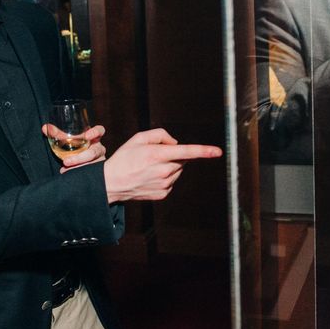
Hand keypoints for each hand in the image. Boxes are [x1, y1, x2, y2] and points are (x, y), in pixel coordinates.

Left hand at [42, 123, 106, 171]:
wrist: (77, 161)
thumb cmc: (74, 146)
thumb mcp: (67, 139)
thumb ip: (57, 133)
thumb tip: (44, 127)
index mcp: (93, 137)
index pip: (100, 131)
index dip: (96, 132)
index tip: (87, 136)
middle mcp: (98, 148)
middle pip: (94, 152)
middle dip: (80, 158)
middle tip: (66, 161)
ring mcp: (99, 160)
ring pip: (92, 165)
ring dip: (78, 167)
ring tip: (65, 170)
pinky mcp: (97, 171)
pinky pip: (90, 173)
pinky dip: (78, 173)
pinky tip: (68, 174)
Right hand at [103, 128, 222, 203]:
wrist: (111, 183)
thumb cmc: (124, 158)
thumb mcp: (138, 138)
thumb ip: (161, 134)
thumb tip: (176, 143)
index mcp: (158, 155)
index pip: (186, 151)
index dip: (204, 151)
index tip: (218, 152)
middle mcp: (164, 171)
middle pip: (182, 159)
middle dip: (174, 155)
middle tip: (155, 155)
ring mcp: (164, 184)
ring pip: (178, 170)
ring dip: (170, 166)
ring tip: (149, 167)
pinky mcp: (163, 193)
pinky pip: (172, 181)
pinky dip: (165, 177)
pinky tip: (150, 177)